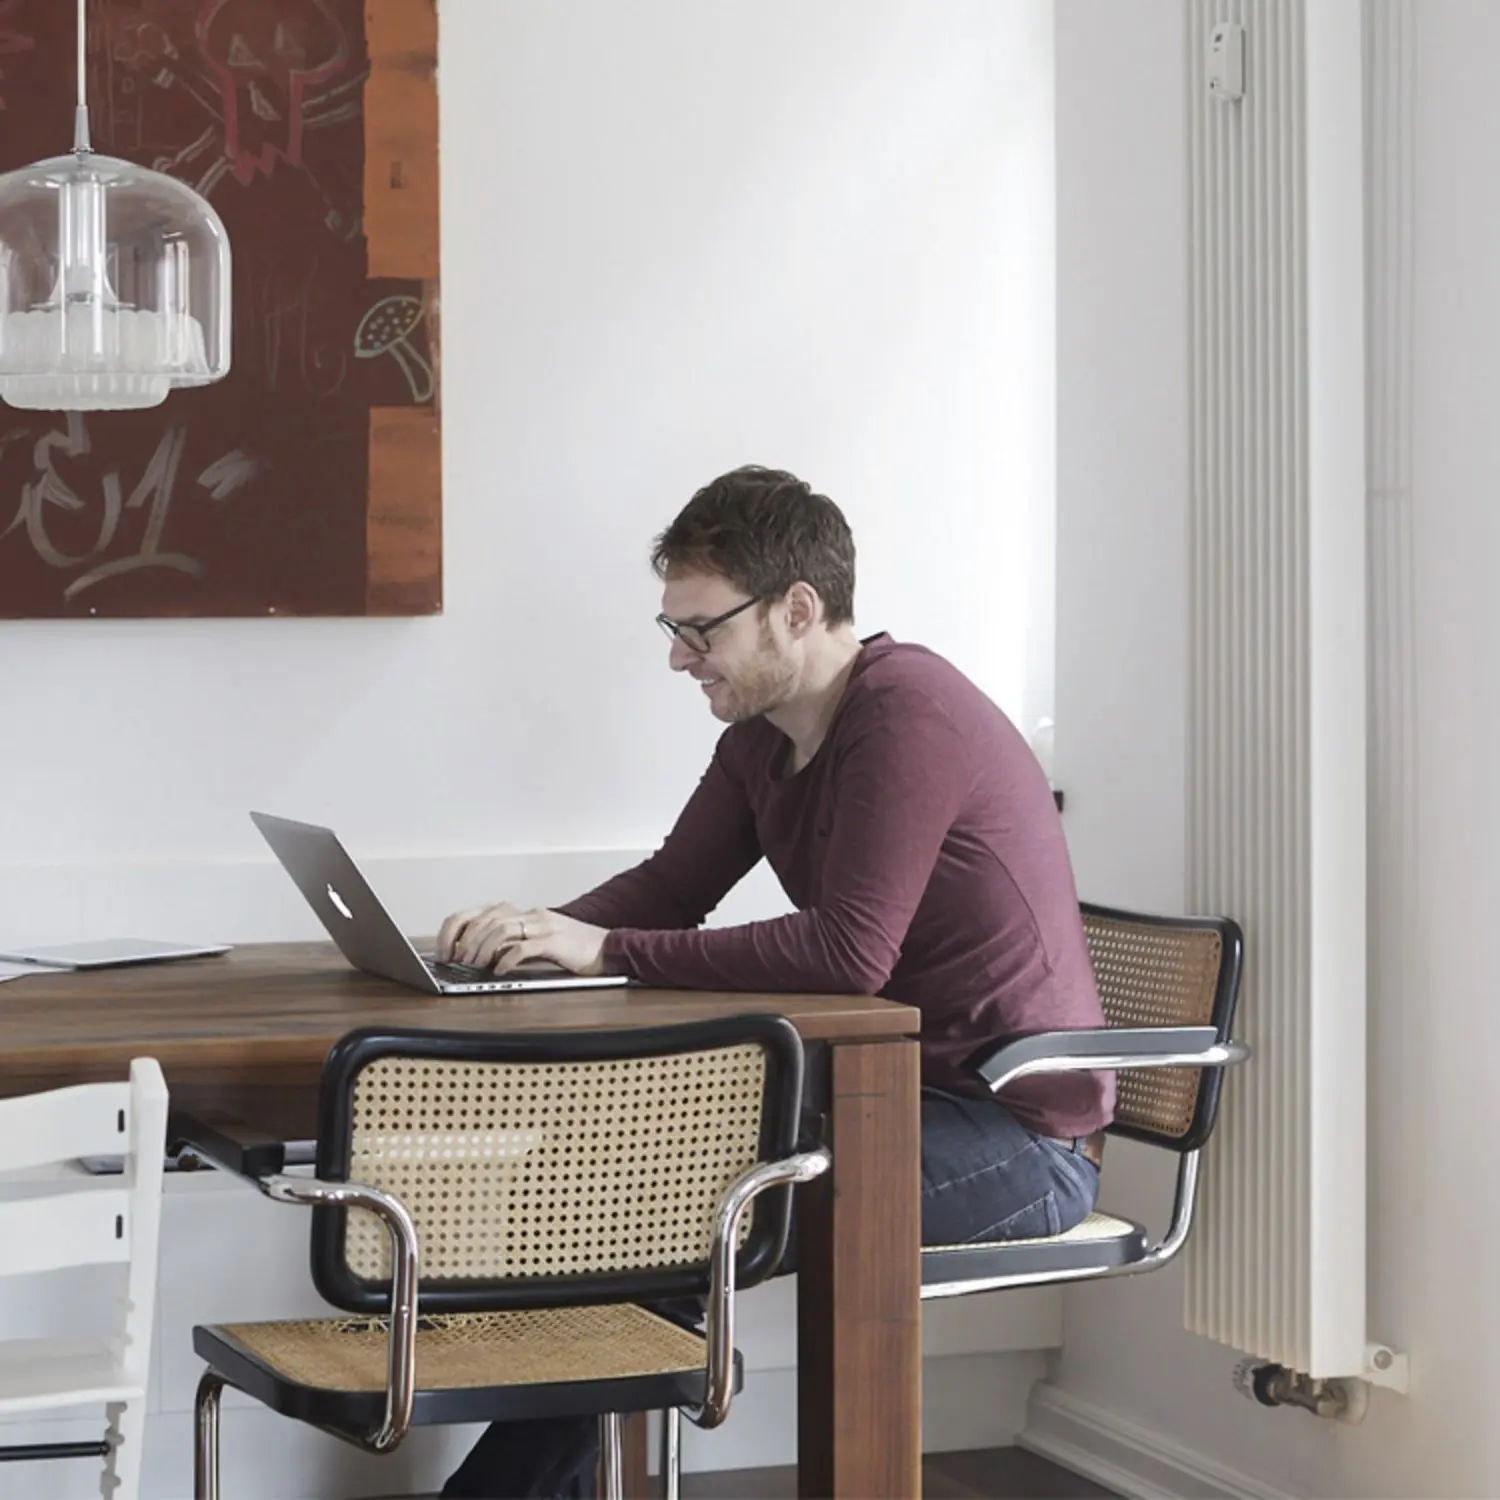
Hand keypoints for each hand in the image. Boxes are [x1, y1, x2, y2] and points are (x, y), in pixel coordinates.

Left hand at [437, 902, 611, 977]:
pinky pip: (523, 947)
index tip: (445, 951)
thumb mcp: (538, 942)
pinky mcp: (555, 941)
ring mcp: (543, 925)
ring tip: (474, 966)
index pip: (479, 912)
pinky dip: (506, 959)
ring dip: (481, 949)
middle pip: (486, 919)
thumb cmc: (573, 949)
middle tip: (455, 961)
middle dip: (465, 941)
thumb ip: (513, 944)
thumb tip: (479, 957)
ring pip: (501, 929)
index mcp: (524, 913)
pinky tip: (499, 971)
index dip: (456, 930)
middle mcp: (531, 914)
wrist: (609, 948)